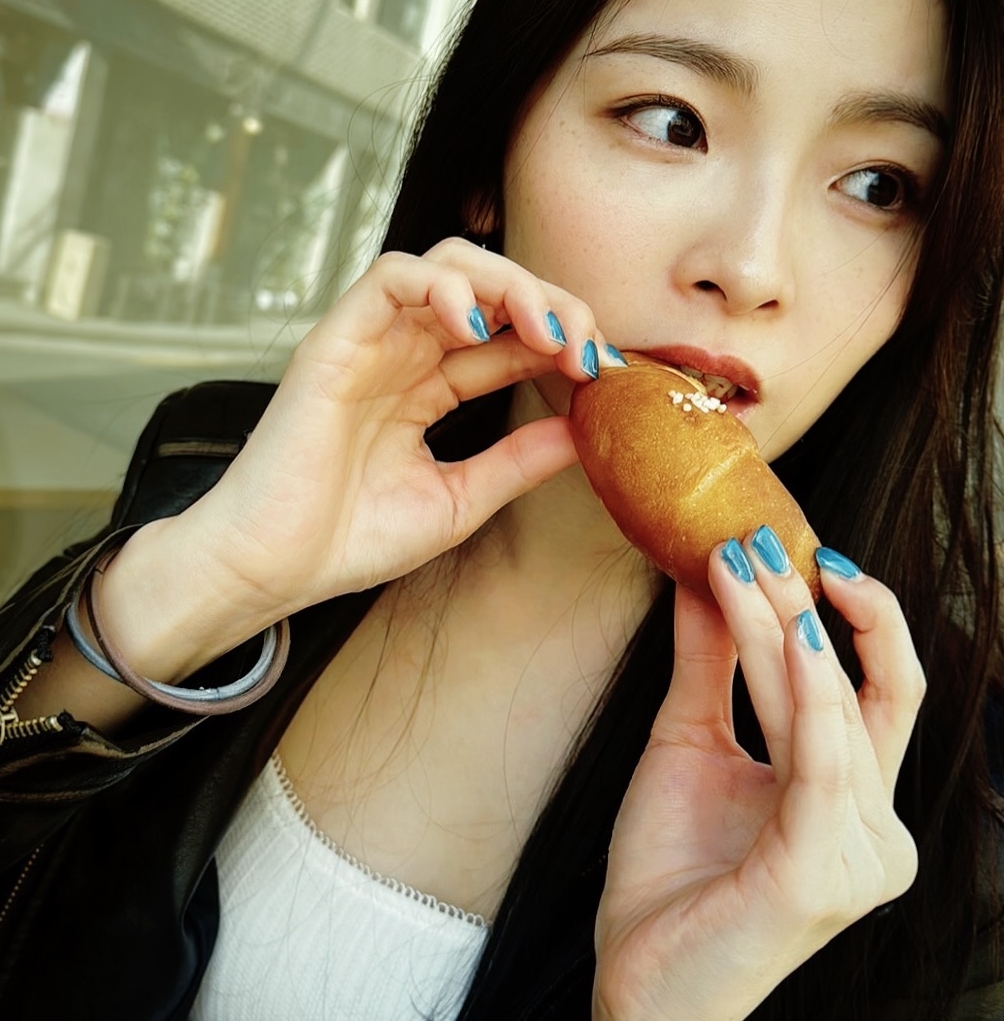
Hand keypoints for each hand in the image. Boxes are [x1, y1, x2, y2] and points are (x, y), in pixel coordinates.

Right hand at [172, 238, 619, 624]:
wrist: (270, 570)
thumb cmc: (347, 539)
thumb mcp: (457, 500)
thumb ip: (515, 463)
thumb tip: (580, 432)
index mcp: (428, 385)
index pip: (508, 334)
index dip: (563, 339)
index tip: (605, 371)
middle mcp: (402, 352)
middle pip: (490, 288)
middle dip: (549, 303)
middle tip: (586, 346)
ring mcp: (369, 340)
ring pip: (448, 265)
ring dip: (508, 286)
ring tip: (546, 332)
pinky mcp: (335, 338)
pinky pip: (390, 277)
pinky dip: (442, 286)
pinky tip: (477, 327)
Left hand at [592, 534, 924, 1020]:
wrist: (638, 977)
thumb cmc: (672, 870)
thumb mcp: (689, 739)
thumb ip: (711, 663)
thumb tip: (711, 570)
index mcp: (850, 793)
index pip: (872, 684)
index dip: (847, 610)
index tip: (788, 543)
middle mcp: (872, 822)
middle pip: (875, 688)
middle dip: (830, 603)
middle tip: (770, 536)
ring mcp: (857, 853)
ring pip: (835, 709)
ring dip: (784, 626)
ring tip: (741, 562)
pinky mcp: (821, 874)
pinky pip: (823, 766)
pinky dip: (808, 693)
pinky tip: (789, 632)